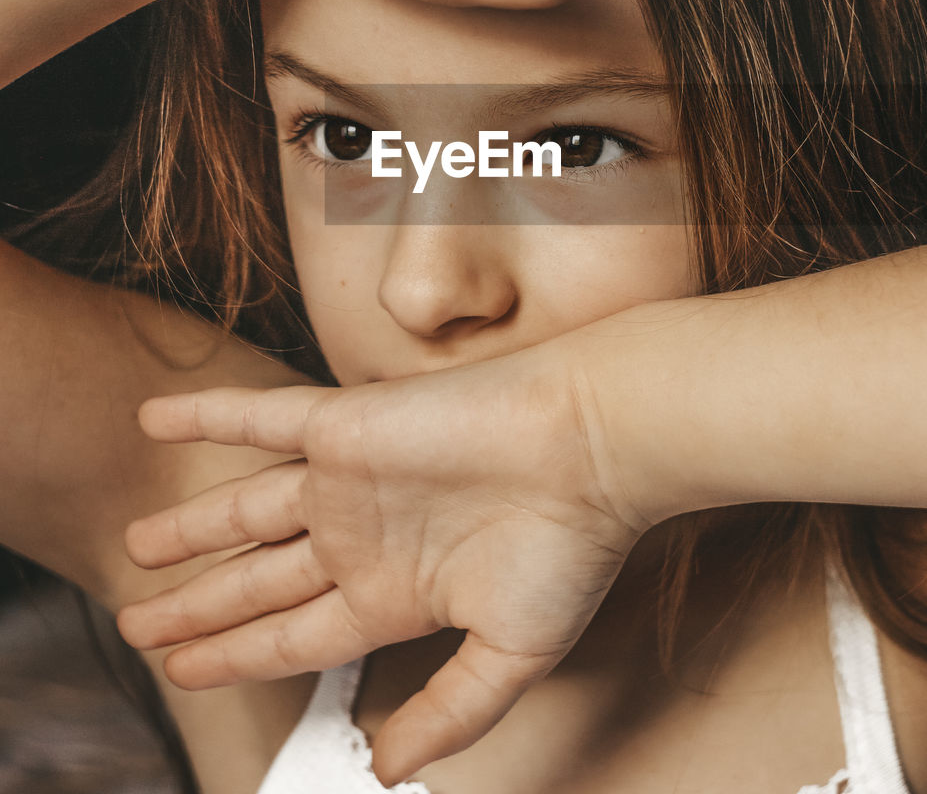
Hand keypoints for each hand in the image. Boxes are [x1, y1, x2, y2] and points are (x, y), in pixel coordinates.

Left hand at [118, 343, 661, 785]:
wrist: (590, 446)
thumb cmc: (566, 547)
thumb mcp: (511, 654)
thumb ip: (449, 712)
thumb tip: (389, 773)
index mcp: (393, 594)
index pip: (291, 638)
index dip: (234, 657)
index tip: (181, 673)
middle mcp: (360, 538)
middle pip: (256, 583)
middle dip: (196, 609)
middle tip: (136, 625)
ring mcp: (347, 481)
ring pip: (245, 509)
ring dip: (189, 529)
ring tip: (137, 547)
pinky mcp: (344, 424)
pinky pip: (259, 416)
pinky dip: (205, 415)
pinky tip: (153, 419)